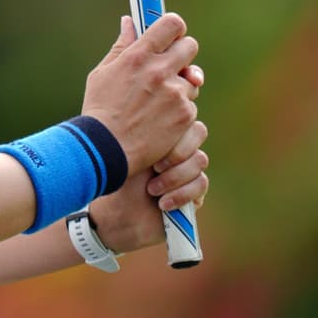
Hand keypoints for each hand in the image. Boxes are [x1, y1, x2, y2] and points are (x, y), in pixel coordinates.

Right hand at [80, 12, 199, 173]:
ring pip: (191, 80)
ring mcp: (175, 94)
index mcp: (138, 55)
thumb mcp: (103, 72)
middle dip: (182, 53)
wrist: (107, 150)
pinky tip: (160, 120)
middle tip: (171, 64)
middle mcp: (160, 70)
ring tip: (157, 102)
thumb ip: (121, 46)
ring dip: (179, 86)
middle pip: (190, 46)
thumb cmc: (100, 109)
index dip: (173, 28)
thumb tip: (129, 22)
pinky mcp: (185, 115)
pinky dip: (179, 111)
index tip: (169, 35)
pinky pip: (190, 104)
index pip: (171, 24)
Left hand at [90, 117, 210, 253]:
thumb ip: (141, 127)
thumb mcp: (126, 150)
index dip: (171, 131)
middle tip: (155, 168)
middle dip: (176, 152)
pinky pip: (201, 184)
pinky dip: (181, 194)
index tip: (150, 150)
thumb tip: (151, 102)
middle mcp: (178, 148)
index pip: (182, 116)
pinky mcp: (195, 192)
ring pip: (200, 160)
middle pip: (198, 132)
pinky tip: (162, 203)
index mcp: (162, 132)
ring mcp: (189, 169)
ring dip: (175, 176)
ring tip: (152, 190)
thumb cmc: (117, 180)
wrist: (116, 215)